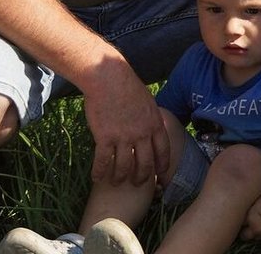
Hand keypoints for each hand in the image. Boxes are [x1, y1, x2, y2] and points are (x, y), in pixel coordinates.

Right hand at [82, 60, 169, 185]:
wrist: (108, 78)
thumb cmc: (127, 86)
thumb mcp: (148, 101)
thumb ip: (150, 118)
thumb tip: (152, 127)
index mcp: (155, 123)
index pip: (163, 150)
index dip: (162, 165)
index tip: (161, 175)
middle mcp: (142, 133)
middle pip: (146, 163)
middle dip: (143, 177)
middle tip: (138, 183)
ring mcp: (124, 137)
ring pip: (125, 166)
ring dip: (121, 177)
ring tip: (117, 182)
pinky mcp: (105, 137)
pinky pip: (103, 161)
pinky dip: (100, 172)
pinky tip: (97, 178)